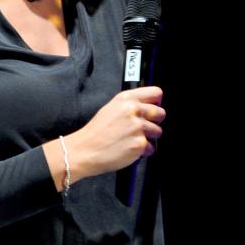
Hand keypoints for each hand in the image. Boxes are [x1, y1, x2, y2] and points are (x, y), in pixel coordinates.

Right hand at [44, 86, 165, 191]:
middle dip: (155, 122)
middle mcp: (133, 110)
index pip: (156, 93)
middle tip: (143, 128)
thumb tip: (149, 106)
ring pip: (157, 131)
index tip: (153, 108)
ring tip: (132, 140)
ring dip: (148, 138)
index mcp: (126, 99)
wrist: (84, 150)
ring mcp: (138, 127)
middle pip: (161, 113)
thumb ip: (130, 105)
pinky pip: (151, 148)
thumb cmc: (96, 132)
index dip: (156, 102)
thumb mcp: (111, 108)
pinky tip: (129, 149)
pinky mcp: (139, 144)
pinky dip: (142, 151)